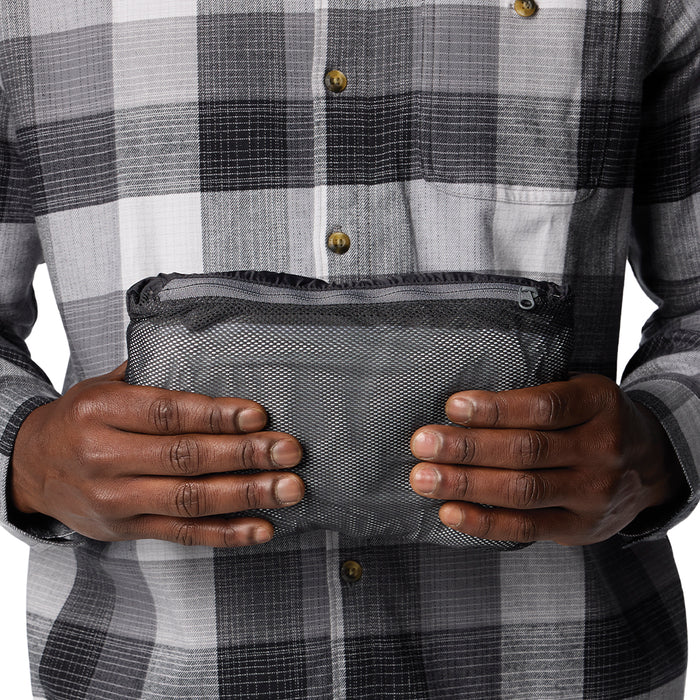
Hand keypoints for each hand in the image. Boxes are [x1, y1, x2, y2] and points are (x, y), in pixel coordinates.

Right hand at [10, 362, 304, 546]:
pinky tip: (261, 526)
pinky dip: (226, 533)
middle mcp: (106, 457)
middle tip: (288, 451)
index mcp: (101, 412)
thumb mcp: (103, 387)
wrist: (31, 468)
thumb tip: (217, 360)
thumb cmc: (80, 420)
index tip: (258, 415)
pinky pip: (183, 534)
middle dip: (245, 456)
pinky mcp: (127, 530)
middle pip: (185, 458)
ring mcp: (116, 499)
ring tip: (288, 489)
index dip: (215, 415)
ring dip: (246, 495)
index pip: (166, 413)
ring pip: (190, 499)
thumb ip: (153, 377)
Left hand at [409, 374, 685, 544]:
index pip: (543, 407)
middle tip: (422, 443)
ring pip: (523, 491)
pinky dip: (484, 522)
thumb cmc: (591, 419)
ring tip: (424, 478)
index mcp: (597, 404)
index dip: (496, 409)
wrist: (649, 464)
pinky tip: (449, 512)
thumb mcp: (579, 391)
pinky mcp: (579, 528)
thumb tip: (459, 406)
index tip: (452, 407)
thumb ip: (534, 396)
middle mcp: (601, 448)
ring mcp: (593, 493)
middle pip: (526, 450)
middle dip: (468, 448)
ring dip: (466, 485)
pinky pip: (526, 528)